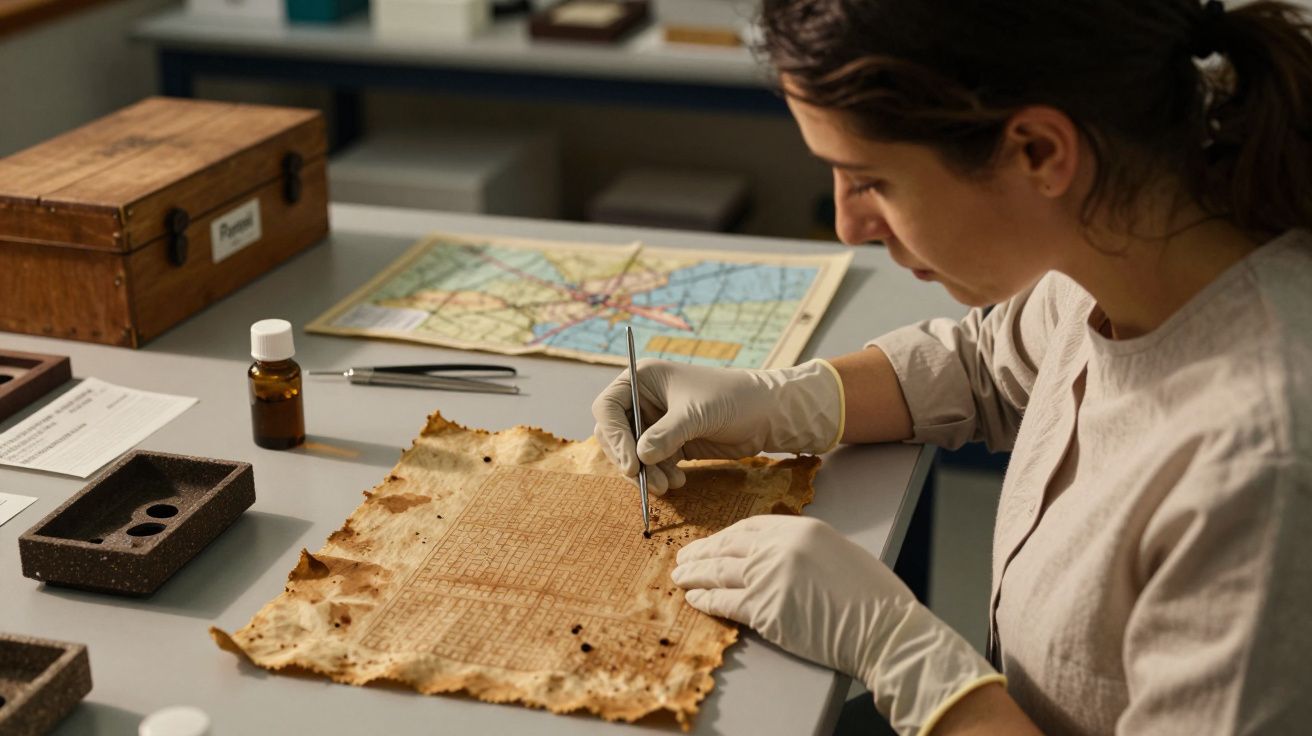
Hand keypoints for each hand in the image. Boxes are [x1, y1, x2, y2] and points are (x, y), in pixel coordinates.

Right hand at [590, 358, 843, 493]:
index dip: (614, 437)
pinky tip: (679, 481)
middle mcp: (644, 399)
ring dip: (646, 473)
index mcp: (643, 379)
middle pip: (616, 434)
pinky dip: (660, 475)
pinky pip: (652, 463)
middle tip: (646, 482)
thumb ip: (665, 435)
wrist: (767, 412)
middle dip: (629, 460)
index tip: (631, 464)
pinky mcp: (671, 442)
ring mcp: (657, 422)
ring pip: (633, 453)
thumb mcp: (696, 414)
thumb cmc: (733, 398)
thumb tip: (640, 458)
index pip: (608, 408)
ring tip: (668, 486)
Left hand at [672, 516, 1001, 734]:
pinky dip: (706, 601)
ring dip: (695, 575)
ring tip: (679, 577)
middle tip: (684, 557)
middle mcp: (780, 547)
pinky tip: (694, 599)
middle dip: (702, 553)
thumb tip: (774, 555)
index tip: (712, 543)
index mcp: (801, 528)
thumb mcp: (838, 552)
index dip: (725, 536)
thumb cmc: (872, 596)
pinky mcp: (764, 610)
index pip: (749, 527)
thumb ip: (803, 548)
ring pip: (720, 573)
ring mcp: (769, 578)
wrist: (883, 628)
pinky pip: (725, 602)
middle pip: (728, 547)